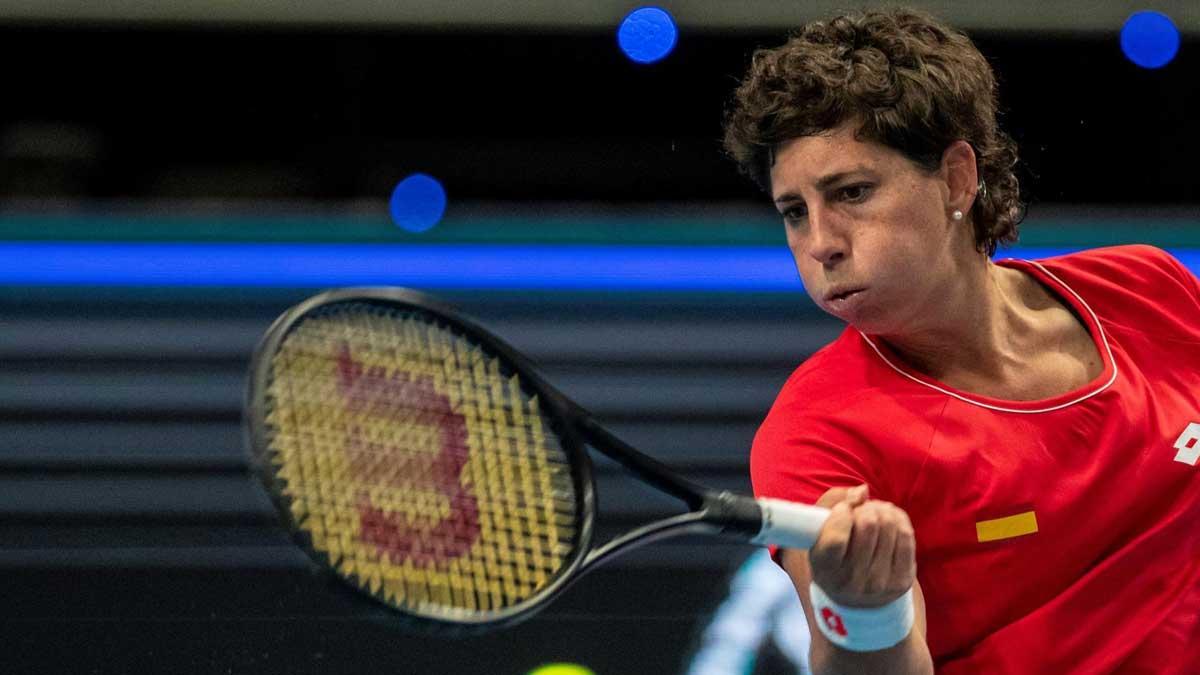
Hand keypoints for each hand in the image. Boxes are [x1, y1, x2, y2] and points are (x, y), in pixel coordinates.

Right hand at [808, 484, 915, 607]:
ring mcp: (880, 584)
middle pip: (868, 525)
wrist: (858, 598)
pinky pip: (906, 534)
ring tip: (874, 514)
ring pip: (889, 525)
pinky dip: (897, 518)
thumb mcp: (819, 530)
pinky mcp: (903, 580)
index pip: (836, 538)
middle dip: (864, 508)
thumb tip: (863, 491)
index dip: (841, 513)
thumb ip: (835, 502)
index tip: (842, 510)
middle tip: (860, 510)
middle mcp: (852, 583)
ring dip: (881, 510)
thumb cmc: (835, 553)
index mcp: (824, 571)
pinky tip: (888, 520)